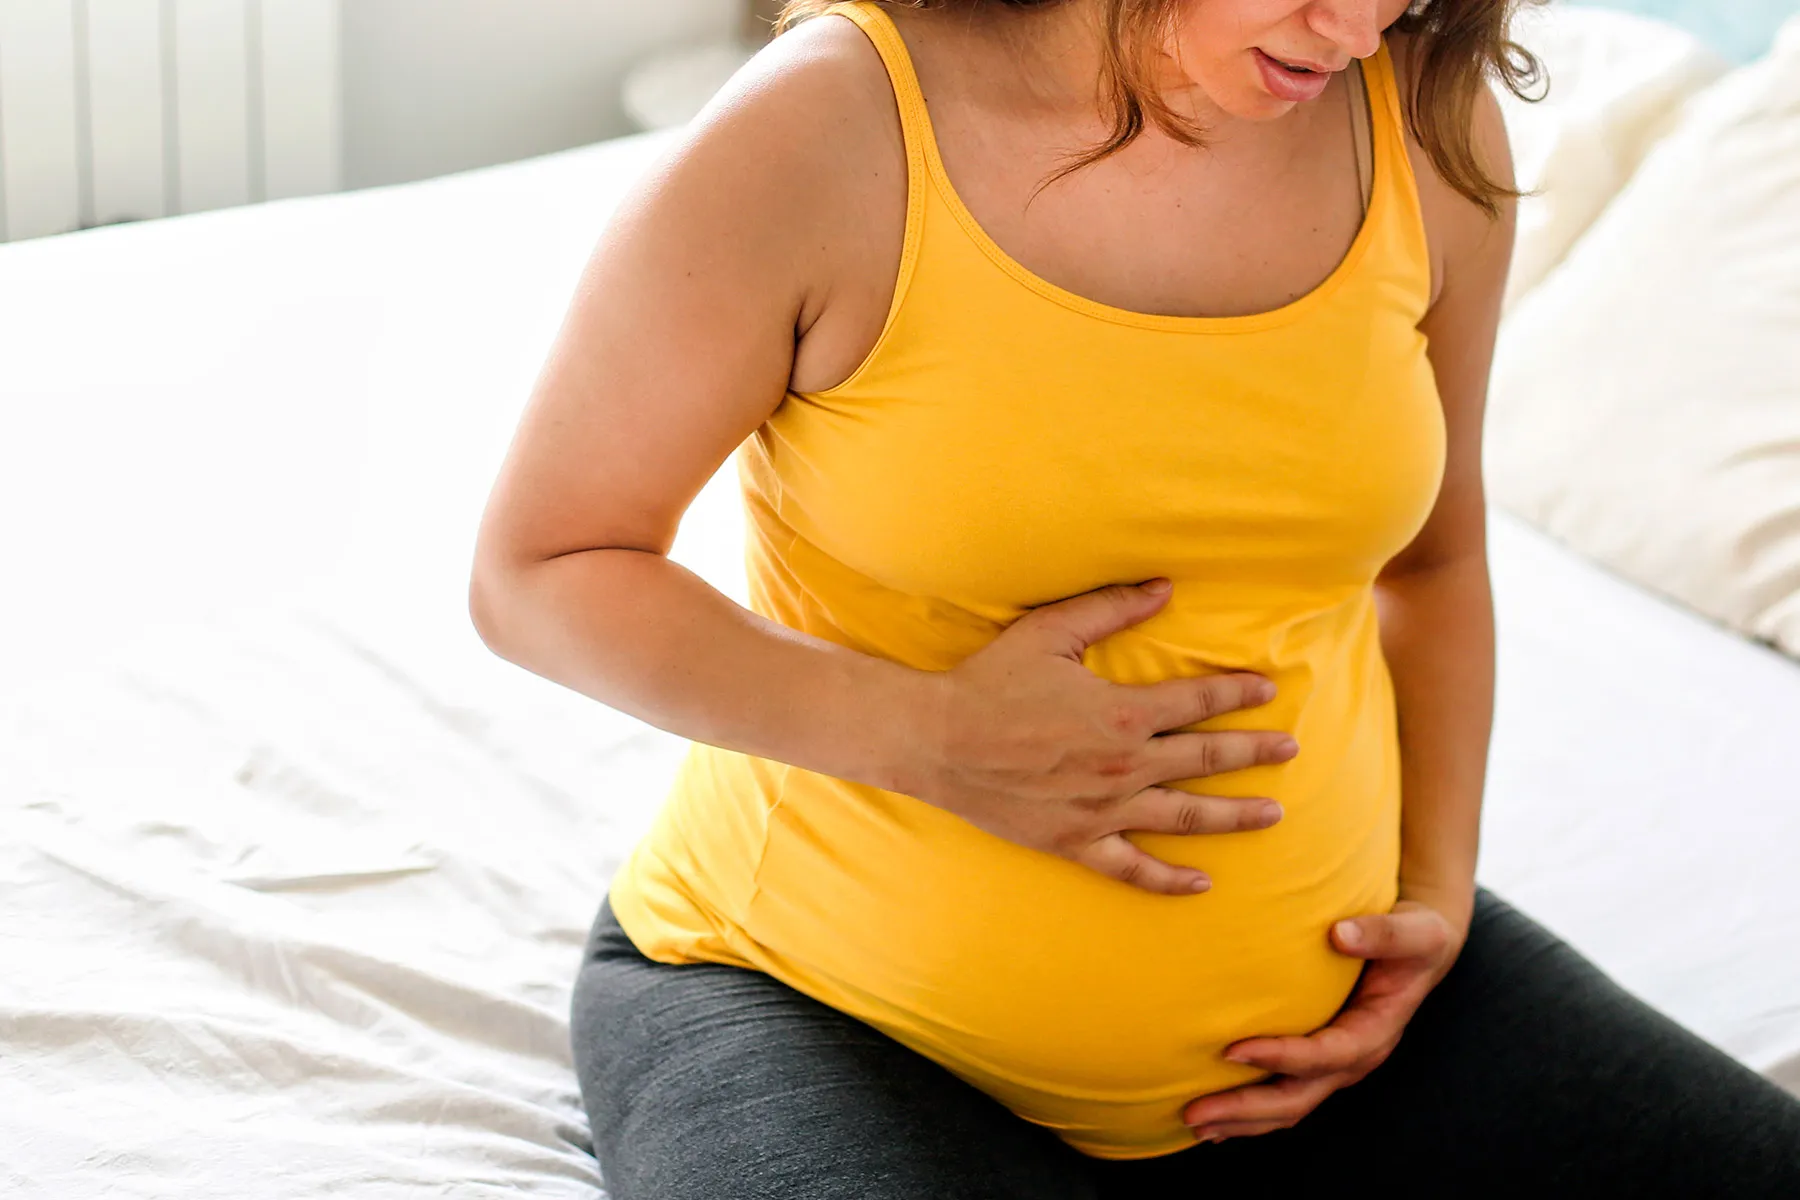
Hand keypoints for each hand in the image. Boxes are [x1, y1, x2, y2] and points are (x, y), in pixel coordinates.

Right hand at [911, 578, 1299, 894]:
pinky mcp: (1075, 843)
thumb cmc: (990, 683)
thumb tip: (1164, 587)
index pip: (1197, 701)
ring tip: (1275, 815)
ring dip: (1235, 815)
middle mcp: (1122, 767)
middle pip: (1206, 759)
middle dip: (1255, 753)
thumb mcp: (1050, 632)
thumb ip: (1111, 608)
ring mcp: (1102, 812)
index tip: (1267, 690)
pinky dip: (1170, 880)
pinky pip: (1132, 868)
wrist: (936, 741)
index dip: (1237, 692)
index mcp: (1121, 713)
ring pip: (1185, 816)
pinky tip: (1202, 882)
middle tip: (1292, 749)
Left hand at [1182, 898, 1464, 1141]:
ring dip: (1241, 1120)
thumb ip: (1381, 933)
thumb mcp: (1413, 931)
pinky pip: (1284, 1096)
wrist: (1423, 951)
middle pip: (1297, 1098)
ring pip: (1287, 1108)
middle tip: (1194, 1112)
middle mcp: (1355, 1059)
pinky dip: (1250, 1112)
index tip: (1231, 1051)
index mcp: (1375, 1032)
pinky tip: (1216, 1118)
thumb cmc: (1417, 937)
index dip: (1280, 1057)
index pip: (1324, 1055)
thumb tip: (1340, 934)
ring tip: (1195, 1124)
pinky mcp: (1321, 1064)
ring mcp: (1337, 1067)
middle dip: (1245, 1109)